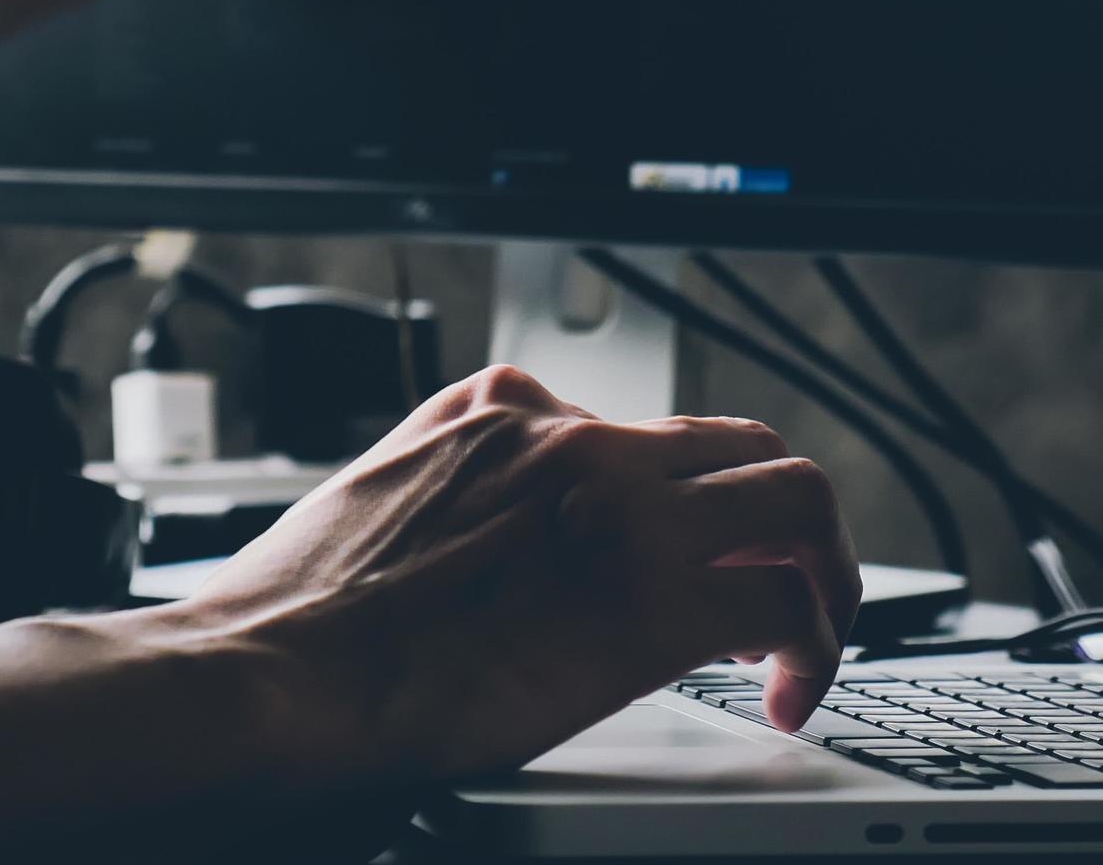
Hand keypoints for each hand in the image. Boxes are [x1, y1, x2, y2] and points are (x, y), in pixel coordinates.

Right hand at [185, 364, 861, 782]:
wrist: (278, 670)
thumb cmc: (309, 608)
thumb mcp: (387, 478)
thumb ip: (460, 456)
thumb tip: (501, 480)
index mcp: (512, 410)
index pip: (659, 428)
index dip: (701, 498)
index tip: (704, 553)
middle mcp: (581, 443)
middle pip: (751, 446)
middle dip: (789, 523)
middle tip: (789, 591)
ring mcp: (622, 516)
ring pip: (797, 501)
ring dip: (823, 574)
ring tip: (808, 640)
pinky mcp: (649, 604)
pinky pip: (786, 604)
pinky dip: (811, 649)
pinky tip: (782, 691)